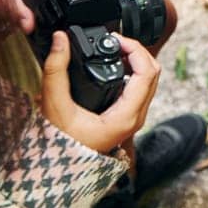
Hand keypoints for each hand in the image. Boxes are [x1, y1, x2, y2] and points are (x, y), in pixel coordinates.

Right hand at [40, 31, 159, 154]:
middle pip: (153, 73)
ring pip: (149, 81)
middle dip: (137, 52)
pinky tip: (115, 65)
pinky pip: (140, 88)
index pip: (147, 73)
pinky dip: (132, 72)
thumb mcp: (54, 104)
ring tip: (115, 50)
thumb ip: (56, 69)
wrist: (60, 168)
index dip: (135, 49)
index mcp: (126, 116)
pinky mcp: (128, 117)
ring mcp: (134, 118)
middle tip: (116, 42)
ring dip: (136, 61)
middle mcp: (136, 117)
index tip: (116, 40)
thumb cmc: (59, 144)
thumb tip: (60, 39)